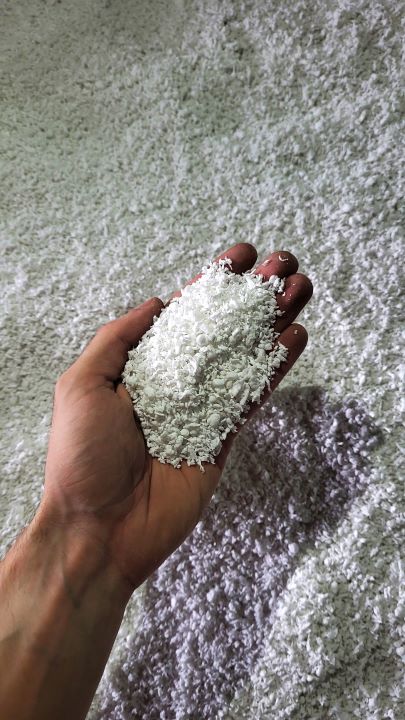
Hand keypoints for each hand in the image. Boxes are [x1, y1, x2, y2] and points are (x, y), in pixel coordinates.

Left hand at [40, 243, 312, 595]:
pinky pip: (252, 397)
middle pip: (222, 330)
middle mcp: (175, 382)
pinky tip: (294, 337)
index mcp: (141, 367)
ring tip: (300, 289)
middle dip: (252, 297)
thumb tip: (156, 304)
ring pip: (244, 356)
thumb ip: (117, 339)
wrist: (99, 528)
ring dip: (272, 322)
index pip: (184, 315)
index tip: (242, 258)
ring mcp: (201, 409)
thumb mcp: (82, 384)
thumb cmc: (81, 458)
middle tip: (283, 266)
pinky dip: (275, 368)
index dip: (213, 285)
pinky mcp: (222, 438)